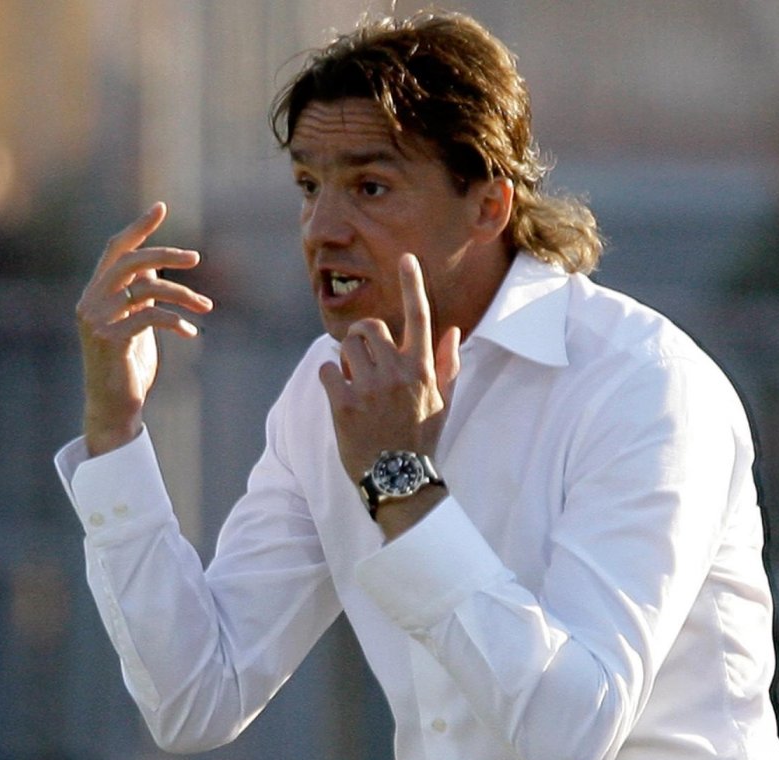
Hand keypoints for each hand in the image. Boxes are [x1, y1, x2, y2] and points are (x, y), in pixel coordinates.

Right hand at [76, 202, 212, 455]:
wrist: (114, 408)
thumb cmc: (128, 366)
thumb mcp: (135, 323)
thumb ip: (139, 294)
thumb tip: (156, 267)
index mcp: (95, 293)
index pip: (114, 249)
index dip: (138, 228)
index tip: (161, 207)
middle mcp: (90, 302)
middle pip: (130, 262)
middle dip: (165, 255)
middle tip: (196, 258)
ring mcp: (97, 321)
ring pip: (146, 289)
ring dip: (182, 294)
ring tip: (206, 306)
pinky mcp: (111, 340)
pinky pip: (150, 317)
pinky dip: (175, 320)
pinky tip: (190, 332)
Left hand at [318, 254, 459, 534]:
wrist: (397, 480)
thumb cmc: (420, 440)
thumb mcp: (441, 403)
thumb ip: (446, 364)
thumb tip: (452, 330)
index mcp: (422, 369)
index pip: (420, 317)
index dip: (412, 284)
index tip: (407, 259)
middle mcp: (397, 373)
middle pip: (370, 327)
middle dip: (363, 337)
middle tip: (364, 359)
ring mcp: (369, 388)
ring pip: (346, 345)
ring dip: (346, 357)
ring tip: (355, 381)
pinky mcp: (342, 403)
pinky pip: (326, 369)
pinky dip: (329, 377)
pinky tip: (340, 394)